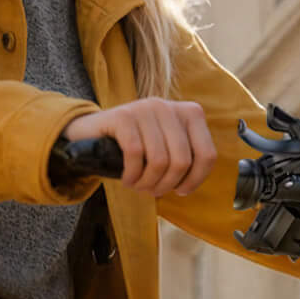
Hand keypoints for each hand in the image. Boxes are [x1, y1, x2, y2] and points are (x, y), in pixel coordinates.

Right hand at [63, 98, 215, 196]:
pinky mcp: (123, 115)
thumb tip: (192, 183)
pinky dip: (132, 175)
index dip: (195, 180)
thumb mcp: (167, 150)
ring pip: (159, 161)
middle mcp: (169, 107)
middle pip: (182, 161)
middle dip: (167, 185)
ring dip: (148, 183)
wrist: (92, 134)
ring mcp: (146, 108)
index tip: (180, 191)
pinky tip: (127, 179)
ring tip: (138, 186)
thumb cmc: (136, 149)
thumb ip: (185, 159)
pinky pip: (135, 155)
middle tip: (152, 191)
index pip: (207, 155)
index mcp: (190, 113)